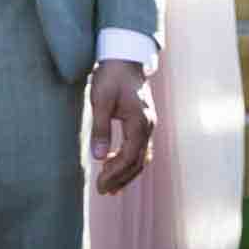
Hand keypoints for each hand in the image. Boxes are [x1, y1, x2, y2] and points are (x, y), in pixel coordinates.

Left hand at [89, 59, 154, 194]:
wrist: (125, 56)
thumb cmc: (111, 76)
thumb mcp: (100, 101)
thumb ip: (100, 129)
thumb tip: (99, 157)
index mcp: (140, 123)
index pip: (129, 157)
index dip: (115, 174)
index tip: (100, 185)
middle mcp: (149, 127)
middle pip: (138, 162)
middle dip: (121, 179)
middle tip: (103, 191)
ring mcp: (149, 125)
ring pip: (141, 158)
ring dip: (127, 174)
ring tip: (111, 188)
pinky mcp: (144, 122)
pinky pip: (141, 149)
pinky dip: (131, 162)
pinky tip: (118, 168)